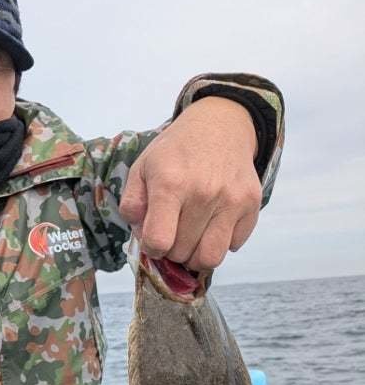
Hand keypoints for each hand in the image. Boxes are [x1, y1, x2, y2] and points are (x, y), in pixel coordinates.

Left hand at [119, 97, 260, 271]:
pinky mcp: (252, 204)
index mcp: (171, 184)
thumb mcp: (142, 168)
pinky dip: (221, 242)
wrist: (219, 125)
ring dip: (196, 256)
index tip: (153, 239)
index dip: (152, 248)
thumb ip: (132, 205)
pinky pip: (233, 246)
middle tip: (172, 232)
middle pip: (182, 253)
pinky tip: (212, 223)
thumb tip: (142, 236)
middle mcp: (203, 193)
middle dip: (172, 250)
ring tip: (191, 238)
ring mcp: (231, 200)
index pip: (159, 241)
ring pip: (210, 258)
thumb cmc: (176, 151)